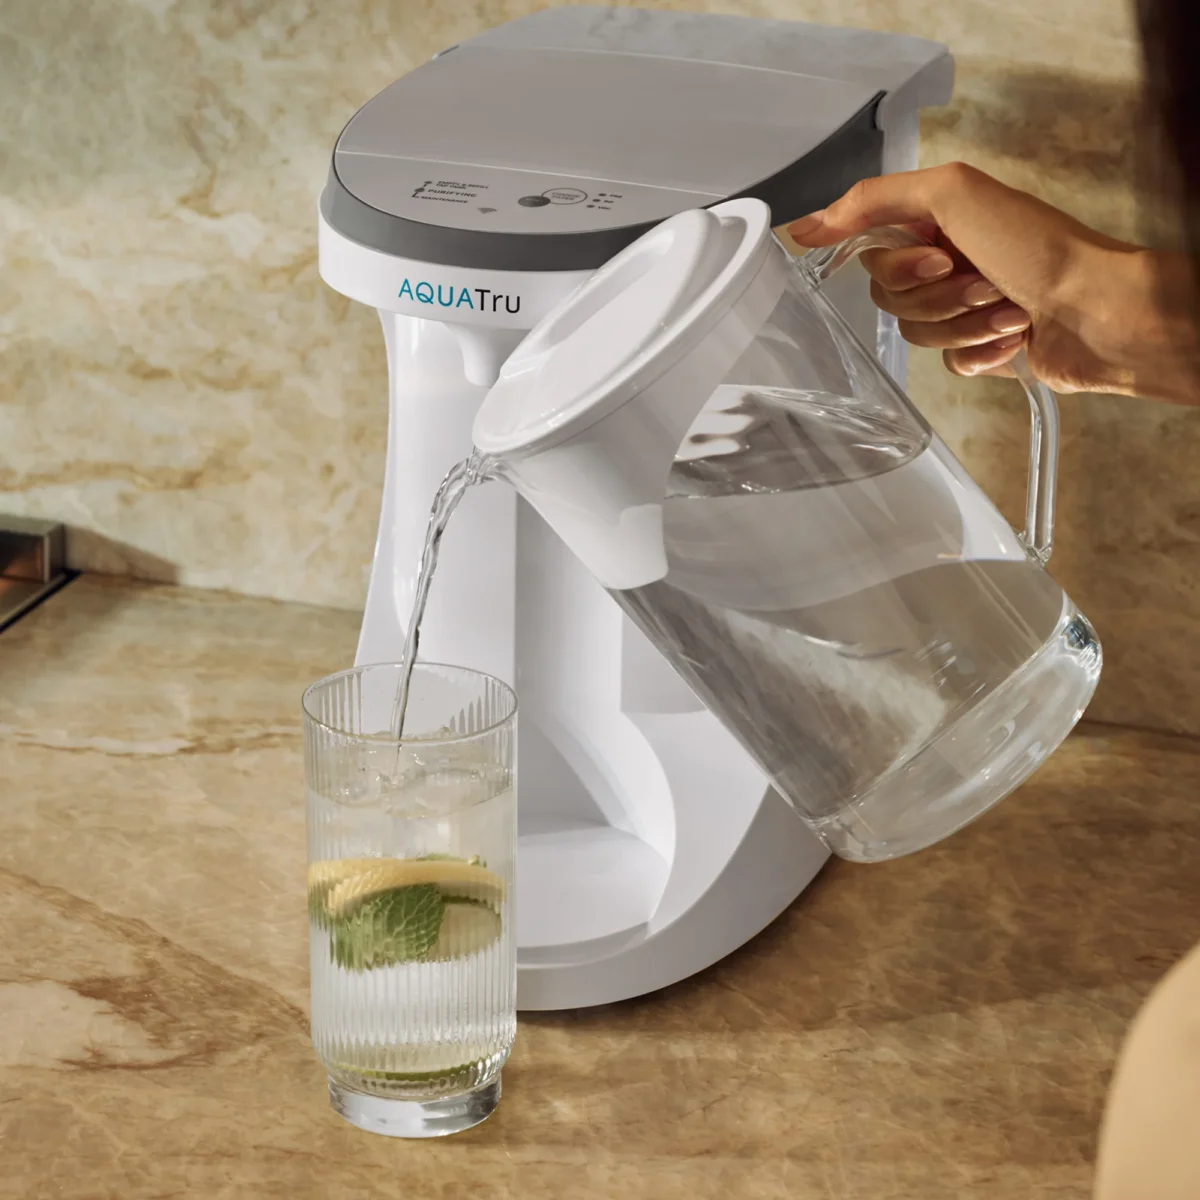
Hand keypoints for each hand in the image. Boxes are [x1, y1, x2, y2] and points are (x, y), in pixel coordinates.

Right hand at [788, 163, 1199, 403]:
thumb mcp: (952, 195)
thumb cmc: (1037, 249)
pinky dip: (979, 352)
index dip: (898, 265)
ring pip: (915, 332)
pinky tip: (1014, 336)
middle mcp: (945, 259)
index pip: (870, 249)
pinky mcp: (978, 348)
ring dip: (964, 324)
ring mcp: (962, 306)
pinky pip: (945, 362)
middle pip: (888, 297)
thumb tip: (804, 224)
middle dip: (937, 297)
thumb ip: (873, 200)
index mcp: (936, 220)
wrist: (1098, 312)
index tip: (937, 259)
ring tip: (1009, 310)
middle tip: (980, 281)